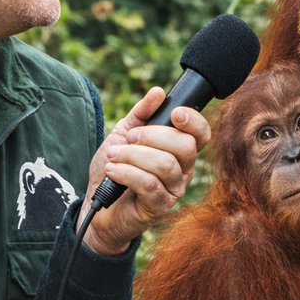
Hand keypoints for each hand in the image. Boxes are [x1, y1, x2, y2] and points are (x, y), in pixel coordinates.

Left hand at [78, 87, 210, 255]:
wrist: (97, 201)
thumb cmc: (115, 168)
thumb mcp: (124, 134)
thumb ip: (141, 114)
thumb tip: (158, 92)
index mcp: (179, 151)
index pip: (201, 134)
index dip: (194, 121)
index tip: (174, 113)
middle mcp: (183, 170)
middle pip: (185, 147)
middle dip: (153, 136)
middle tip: (128, 137)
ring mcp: (173, 190)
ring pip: (166, 165)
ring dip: (134, 155)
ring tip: (114, 155)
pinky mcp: (159, 207)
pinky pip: (150, 184)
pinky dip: (127, 172)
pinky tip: (112, 170)